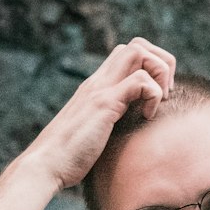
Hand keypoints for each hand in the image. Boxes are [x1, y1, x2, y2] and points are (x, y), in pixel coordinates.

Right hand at [23, 36, 175, 191]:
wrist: (45, 166)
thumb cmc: (68, 158)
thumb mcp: (95, 134)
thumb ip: (108, 124)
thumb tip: (124, 132)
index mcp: (97, 87)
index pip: (128, 54)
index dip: (151, 68)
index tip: (157, 98)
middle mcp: (98, 81)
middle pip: (136, 44)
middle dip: (160, 63)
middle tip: (164, 96)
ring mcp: (100, 90)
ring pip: (138, 51)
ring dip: (158, 74)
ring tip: (158, 103)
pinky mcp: (104, 104)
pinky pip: (140, 80)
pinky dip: (152, 95)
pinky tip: (146, 117)